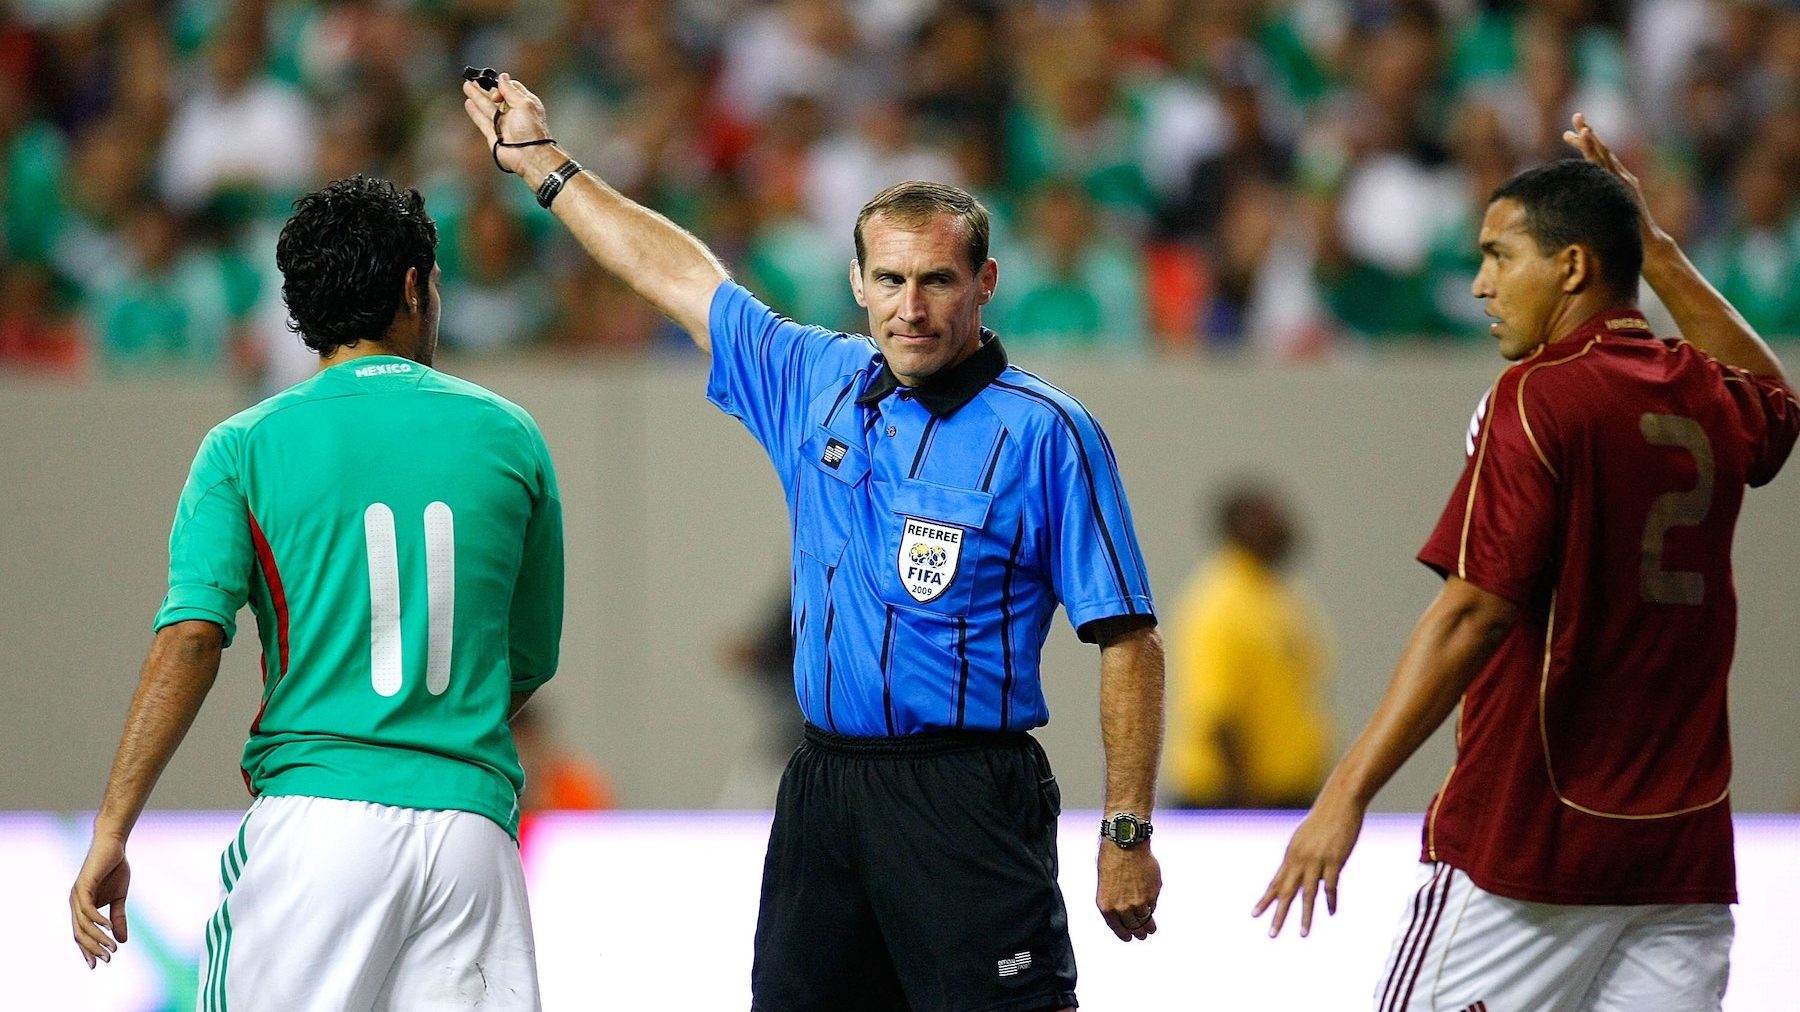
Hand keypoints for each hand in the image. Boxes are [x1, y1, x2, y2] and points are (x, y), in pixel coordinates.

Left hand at [70, 835, 130, 967]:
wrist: (113, 844)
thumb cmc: (115, 869)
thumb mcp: (120, 898)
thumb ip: (118, 918)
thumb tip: (122, 941)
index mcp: (82, 907)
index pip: (81, 934)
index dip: (88, 949)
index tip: (98, 964)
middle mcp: (75, 903)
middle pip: (80, 933)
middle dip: (93, 948)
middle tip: (108, 959)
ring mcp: (77, 895)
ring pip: (83, 924)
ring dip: (97, 938)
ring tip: (112, 948)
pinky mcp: (83, 886)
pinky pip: (87, 909)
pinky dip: (97, 920)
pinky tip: (107, 928)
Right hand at [461, 72, 553, 175]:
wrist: (528, 156)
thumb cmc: (531, 131)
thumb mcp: (524, 104)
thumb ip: (511, 90)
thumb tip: (503, 77)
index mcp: (524, 104)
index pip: (511, 88)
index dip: (503, 85)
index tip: (496, 85)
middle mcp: (513, 113)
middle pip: (496, 97)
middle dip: (485, 88)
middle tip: (474, 79)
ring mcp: (502, 124)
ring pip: (486, 106)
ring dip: (476, 95)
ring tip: (467, 85)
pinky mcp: (493, 134)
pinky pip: (481, 120)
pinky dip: (474, 111)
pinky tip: (469, 103)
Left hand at [1096, 843, 1161, 940]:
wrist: (1125, 845)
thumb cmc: (1112, 860)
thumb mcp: (1106, 885)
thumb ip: (1115, 901)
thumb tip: (1127, 914)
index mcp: (1107, 906)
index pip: (1117, 928)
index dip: (1124, 934)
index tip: (1130, 938)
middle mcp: (1122, 907)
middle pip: (1134, 927)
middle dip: (1139, 933)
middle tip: (1143, 935)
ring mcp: (1139, 902)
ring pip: (1146, 919)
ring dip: (1149, 926)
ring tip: (1152, 930)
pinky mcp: (1152, 894)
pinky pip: (1153, 905)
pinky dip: (1152, 906)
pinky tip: (1151, 906)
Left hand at [1252, 792, 1364, 937]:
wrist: (1340, 801)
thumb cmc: (1324, 819)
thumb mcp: (1305, 838)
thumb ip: (1300, 856)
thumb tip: (1296, 870)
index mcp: (1291, 855)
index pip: (1275, 882)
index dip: (1266, 900)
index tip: (1254, 915)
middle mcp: (1299, 859)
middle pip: (1286, 892)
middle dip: (1278, 914)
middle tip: (1270, 934)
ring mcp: (1316, 860)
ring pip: (1307, 894)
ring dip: (1304, 916)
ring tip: (1302, 934)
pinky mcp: (1334, 860)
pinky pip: (1330, 886)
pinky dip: (1330, 901)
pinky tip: (1330, 912)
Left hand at [1563, 113, 1662, 244]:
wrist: (1647, 242)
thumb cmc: (1628, 233)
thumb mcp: (1610, 213)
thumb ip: (1602, 203)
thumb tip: (1583, 206)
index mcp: (1616, 181)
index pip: (1599, 158)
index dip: (1587, 144)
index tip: (1572, 132)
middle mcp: (1620, 176)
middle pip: (1602, 150)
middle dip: (1588, 132)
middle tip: (1576, 115)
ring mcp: (1621, 179)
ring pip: (1604, 154)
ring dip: (1591, 137)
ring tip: (1580, 123)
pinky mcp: (1621, 184)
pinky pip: (1604, 166)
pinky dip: (1595, 151)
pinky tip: (1588, 139)